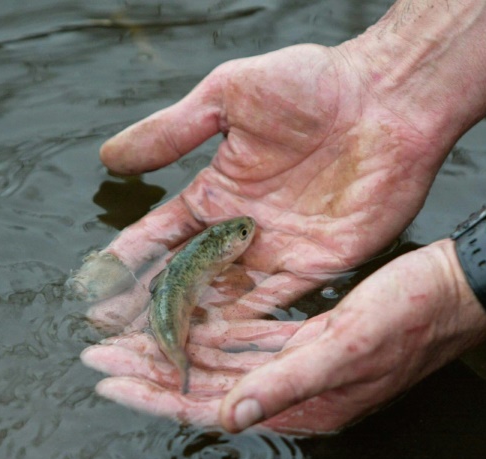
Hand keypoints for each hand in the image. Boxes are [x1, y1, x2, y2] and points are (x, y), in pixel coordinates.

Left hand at [81, 240, 485, 433]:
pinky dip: (209, 331)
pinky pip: (242, 338)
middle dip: (148, 371)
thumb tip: (228, 415)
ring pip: (216, 360)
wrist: (453, 289)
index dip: (155, 396)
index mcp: (299, 401)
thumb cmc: (412, 317)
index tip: (108, 384)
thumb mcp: (351, 347)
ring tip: (125, 340)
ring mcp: (294, 363)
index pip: (208, 406)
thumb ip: (288, 383)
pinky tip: (181, 320)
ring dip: (171, 350)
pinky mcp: (302, 338)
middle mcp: (289, 386)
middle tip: (97, 357)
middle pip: (202, 384)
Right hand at [84, 43, 449, 330]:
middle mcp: (243, 225)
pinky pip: (276, 301)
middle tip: (114, 329)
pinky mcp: (319, 264)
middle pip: (187, 273)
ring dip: (192, 321)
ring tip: (155, 346)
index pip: (162, 233)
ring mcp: (279, 248)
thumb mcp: (226, 95)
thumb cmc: (311, 84)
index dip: (128, 258)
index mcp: (218, 189)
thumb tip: (108, 156)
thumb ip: (171, 131)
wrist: (388, 96)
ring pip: (225, 295)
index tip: (96, 284)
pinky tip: (215, 343)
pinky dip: (246, 323)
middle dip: (151, 302)